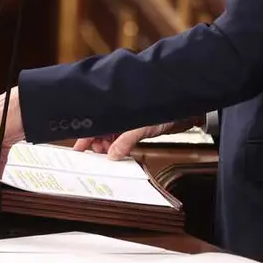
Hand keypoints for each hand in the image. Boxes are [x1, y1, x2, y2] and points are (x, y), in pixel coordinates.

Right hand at [74, 117, 201, 159]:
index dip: (85, 137)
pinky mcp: (136, 127)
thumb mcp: (141, 127)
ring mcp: (127, 121)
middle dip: (97, 144)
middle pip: (100, 131)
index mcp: (115, 109)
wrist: (183, 107)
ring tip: (109, 154)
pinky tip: (119, 152)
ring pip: (110, 136)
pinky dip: (118, 147)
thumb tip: (113, 154)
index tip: (79, 150)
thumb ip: (126, 141)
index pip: (94, 124)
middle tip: (98, 155)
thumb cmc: (163, 107)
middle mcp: (119, 115)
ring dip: (108, 147)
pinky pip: (121, 139)